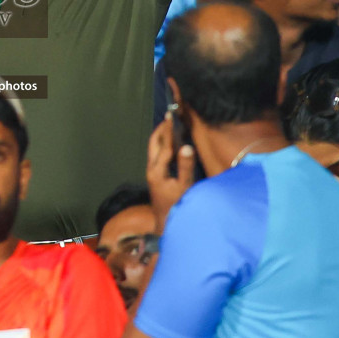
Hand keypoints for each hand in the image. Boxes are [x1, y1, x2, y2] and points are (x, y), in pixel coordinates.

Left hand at [145, 112, 194, 229]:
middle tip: (169, 116)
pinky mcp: (156, 176)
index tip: (172, 115)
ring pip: (154, 149)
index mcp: (157, 170)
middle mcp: (151, 169)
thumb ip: (185, 166)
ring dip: (162, 136)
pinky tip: (173, 143)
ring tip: (171, 124)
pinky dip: (164, 145)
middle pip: (154, 143)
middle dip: (161, 129)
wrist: (166, 223)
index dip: (169, 129)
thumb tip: (187, 146)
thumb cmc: (178, 206)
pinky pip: (158, 154)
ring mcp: (152, 173)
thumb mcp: (185, 186)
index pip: (164, 145)